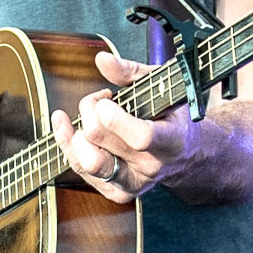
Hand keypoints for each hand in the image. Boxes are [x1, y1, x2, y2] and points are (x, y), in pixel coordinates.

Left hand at [50, 46, 200, 203]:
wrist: (185, 155)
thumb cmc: (171, 115)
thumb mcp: (161, 87)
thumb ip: (131, 72)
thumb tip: (102, 60)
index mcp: (171, 141)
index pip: (141, 137)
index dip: (114, 117)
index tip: (106, 99)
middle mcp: (151, 166)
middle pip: (102, 142)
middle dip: (90, 110)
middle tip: (98, 99)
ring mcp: (133, 183)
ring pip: (88, 162)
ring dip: (76, 131)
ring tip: (87, 115)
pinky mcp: (116, 192)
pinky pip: (80, 170)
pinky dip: (68, 144)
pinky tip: (68, 126)